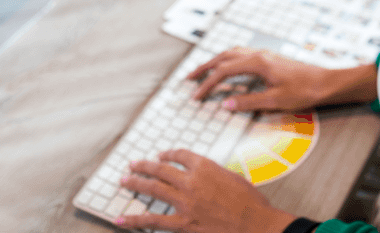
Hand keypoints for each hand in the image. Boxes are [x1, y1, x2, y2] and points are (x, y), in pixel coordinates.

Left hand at [116, 149, 295, 232]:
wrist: (257, 224)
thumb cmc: (251, 203)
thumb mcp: (233, 177)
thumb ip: (213, 174)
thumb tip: (203, 176)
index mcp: (205, 166)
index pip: (180, 155)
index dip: (168, 154)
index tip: (161, 156)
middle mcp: (192, 181)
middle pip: (161, 169)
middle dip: (144, 166)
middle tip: (133, 164)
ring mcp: (185, 203)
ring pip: (154, 188)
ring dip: (136, 183)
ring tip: (124, 180)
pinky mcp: (183, 224)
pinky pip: (154, 220)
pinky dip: (136, 219)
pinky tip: (122, 219)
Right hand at [187, 47, 326, 111]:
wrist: (326, 83)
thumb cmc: (305, 91)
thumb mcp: (275, 101)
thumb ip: (247, 102)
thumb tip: (224, 103)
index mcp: (257, 63)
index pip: (223, 71)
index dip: (207, 84)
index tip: (196, 96)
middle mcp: (259, 54)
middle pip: (224, 57)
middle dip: (205, 68)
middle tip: (189, 79)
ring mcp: (265, 55)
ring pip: (232, 53)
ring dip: (216, 62)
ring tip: (204, 72)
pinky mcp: (270, 59)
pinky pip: (242, 55)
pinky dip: (229, 60)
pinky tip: (229, 68)